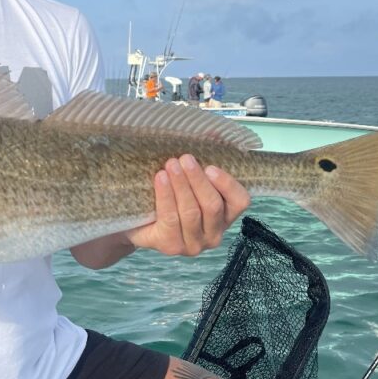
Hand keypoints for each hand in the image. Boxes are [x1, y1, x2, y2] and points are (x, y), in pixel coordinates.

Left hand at [127, 156, 250, 255]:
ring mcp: (193, 244)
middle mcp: (214, 234)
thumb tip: (215, 132)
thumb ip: (206, 155)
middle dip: (197, 179)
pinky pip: (170, 218)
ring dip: (181, 185)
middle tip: (184, 158)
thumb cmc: (171, 194)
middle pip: (212, 205)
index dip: (228, 184)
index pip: (240, 201)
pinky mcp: (171, 246)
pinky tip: (160, 179)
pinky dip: (166, 196)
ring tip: (170, 164)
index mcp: (225, 216)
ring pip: (191, 212)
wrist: (137, 221)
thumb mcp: (188, 176)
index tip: (210, 166)